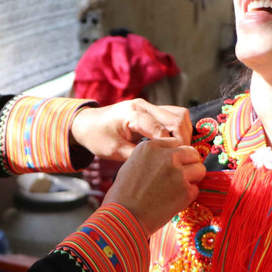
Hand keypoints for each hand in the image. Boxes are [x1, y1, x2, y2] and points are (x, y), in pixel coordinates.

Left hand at [71, 99, 191, 160]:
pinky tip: (174, 144)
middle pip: (177, 118)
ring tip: (180, 151)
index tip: (176, 163)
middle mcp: (143, 105)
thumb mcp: (114, 151)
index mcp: (132, 114)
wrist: (86, 123)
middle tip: (182, 158)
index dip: (172, 147)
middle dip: (183, 140)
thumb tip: (160, 166)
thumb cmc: (97, 137)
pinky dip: (179, 128)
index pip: (162, 129)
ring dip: (184, 132)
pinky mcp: (151, 109)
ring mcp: (148, 105)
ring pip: (179, 114)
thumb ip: (137, 156)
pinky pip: (173, 115)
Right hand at [102, 138, 203, 236]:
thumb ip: (153, 156)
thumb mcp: (132, 163)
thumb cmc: (124, 194)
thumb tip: (172, 158)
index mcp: (150, 147)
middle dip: (189, 163)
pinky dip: (188, 195)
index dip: (176, 155)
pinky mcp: (186, 191)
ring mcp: (178, 173)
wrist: (124, 217)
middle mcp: (167, 156)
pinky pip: (196, 188)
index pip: (176, 143)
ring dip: (193, 178)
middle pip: (192, 153)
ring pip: (199, 169)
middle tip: (181, 175)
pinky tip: (173, 200)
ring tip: (178, 188)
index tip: (172, 165)